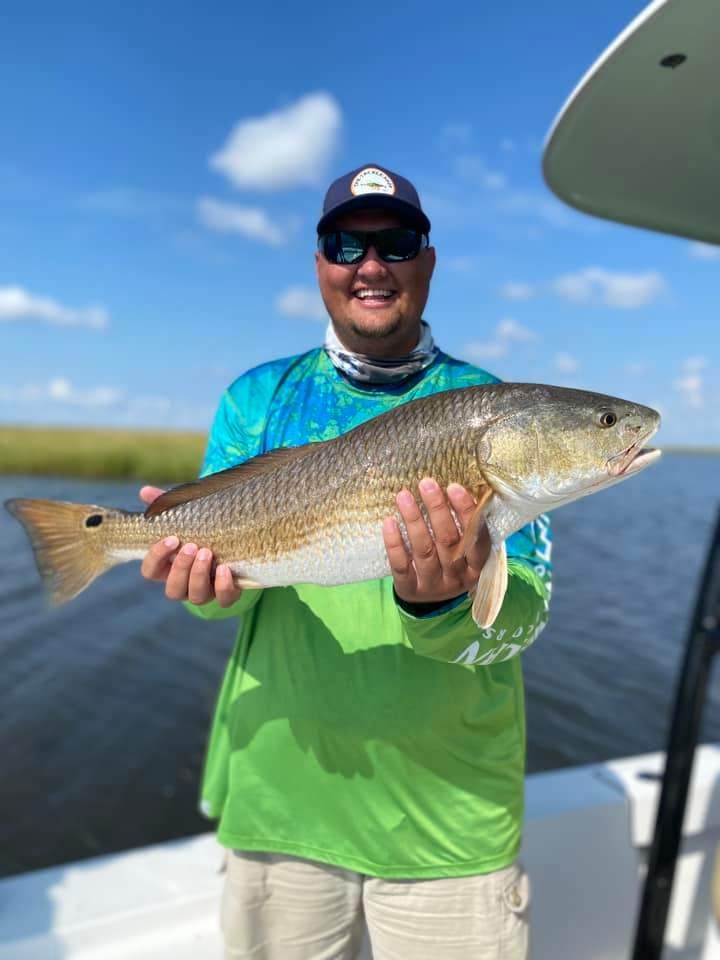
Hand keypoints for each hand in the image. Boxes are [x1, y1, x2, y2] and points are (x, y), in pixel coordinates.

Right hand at [138, 485, 241, 606]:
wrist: (237, 542)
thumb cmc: (202, 530)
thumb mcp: (186, 517)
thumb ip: (166, 506)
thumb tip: (145, 491)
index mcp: (168, 568)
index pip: (150, 571)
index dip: (157, 557)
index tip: (171, 538)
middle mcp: (184, 584)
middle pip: (173, 589)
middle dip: (181, 568)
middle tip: (191, 546)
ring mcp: (206, 591)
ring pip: (196, 597)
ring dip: (199, 575)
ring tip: (207, 553)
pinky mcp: (228, 594)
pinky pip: (224, 599)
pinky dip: (223, 587)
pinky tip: (225, 569)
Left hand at [382, 478, 489, 604]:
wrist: (429, 603)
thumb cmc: (449, 564)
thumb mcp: (463, 551)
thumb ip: (463, 526)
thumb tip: (452, 488)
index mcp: (476, 565)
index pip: (475, 537)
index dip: (466, 512)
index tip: (454, 487)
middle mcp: (456, 577)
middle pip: (448, 541)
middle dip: (437, 509)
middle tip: (426, 484)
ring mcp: (433, 585)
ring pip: (424, 550)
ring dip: (414, 520)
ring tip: (404, 496)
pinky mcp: (410, 589)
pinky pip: (401, 565)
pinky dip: (395, 543)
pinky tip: (390, 522)